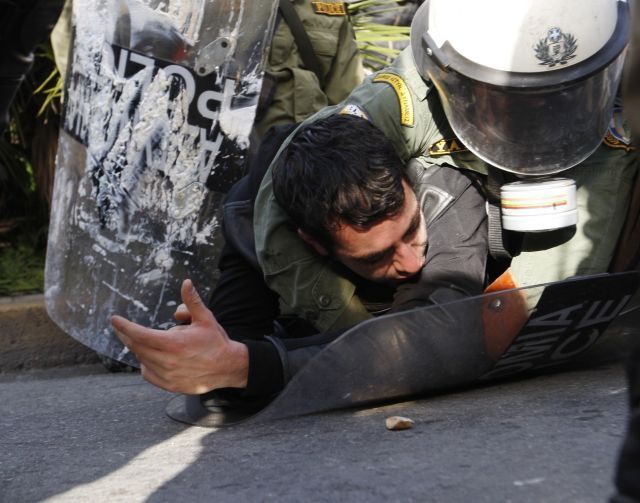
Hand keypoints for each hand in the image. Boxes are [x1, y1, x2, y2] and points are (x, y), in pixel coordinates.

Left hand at [111, 279, 248, 393]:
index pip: (140, 334)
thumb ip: (192, 301)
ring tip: (143, 341)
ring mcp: (168, 375)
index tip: (114, 319)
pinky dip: (145, 365)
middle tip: (122, 328)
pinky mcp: (170, 385)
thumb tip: (186, 282)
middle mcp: (167, 360)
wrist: (228, 367)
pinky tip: (151, 358)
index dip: (124, 326)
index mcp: (173, 343)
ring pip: (142, 360)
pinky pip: (148, 374)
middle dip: (127, 336)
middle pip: (137, 347)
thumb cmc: (216, 341)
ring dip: (139, 349)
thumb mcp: (205, 318)